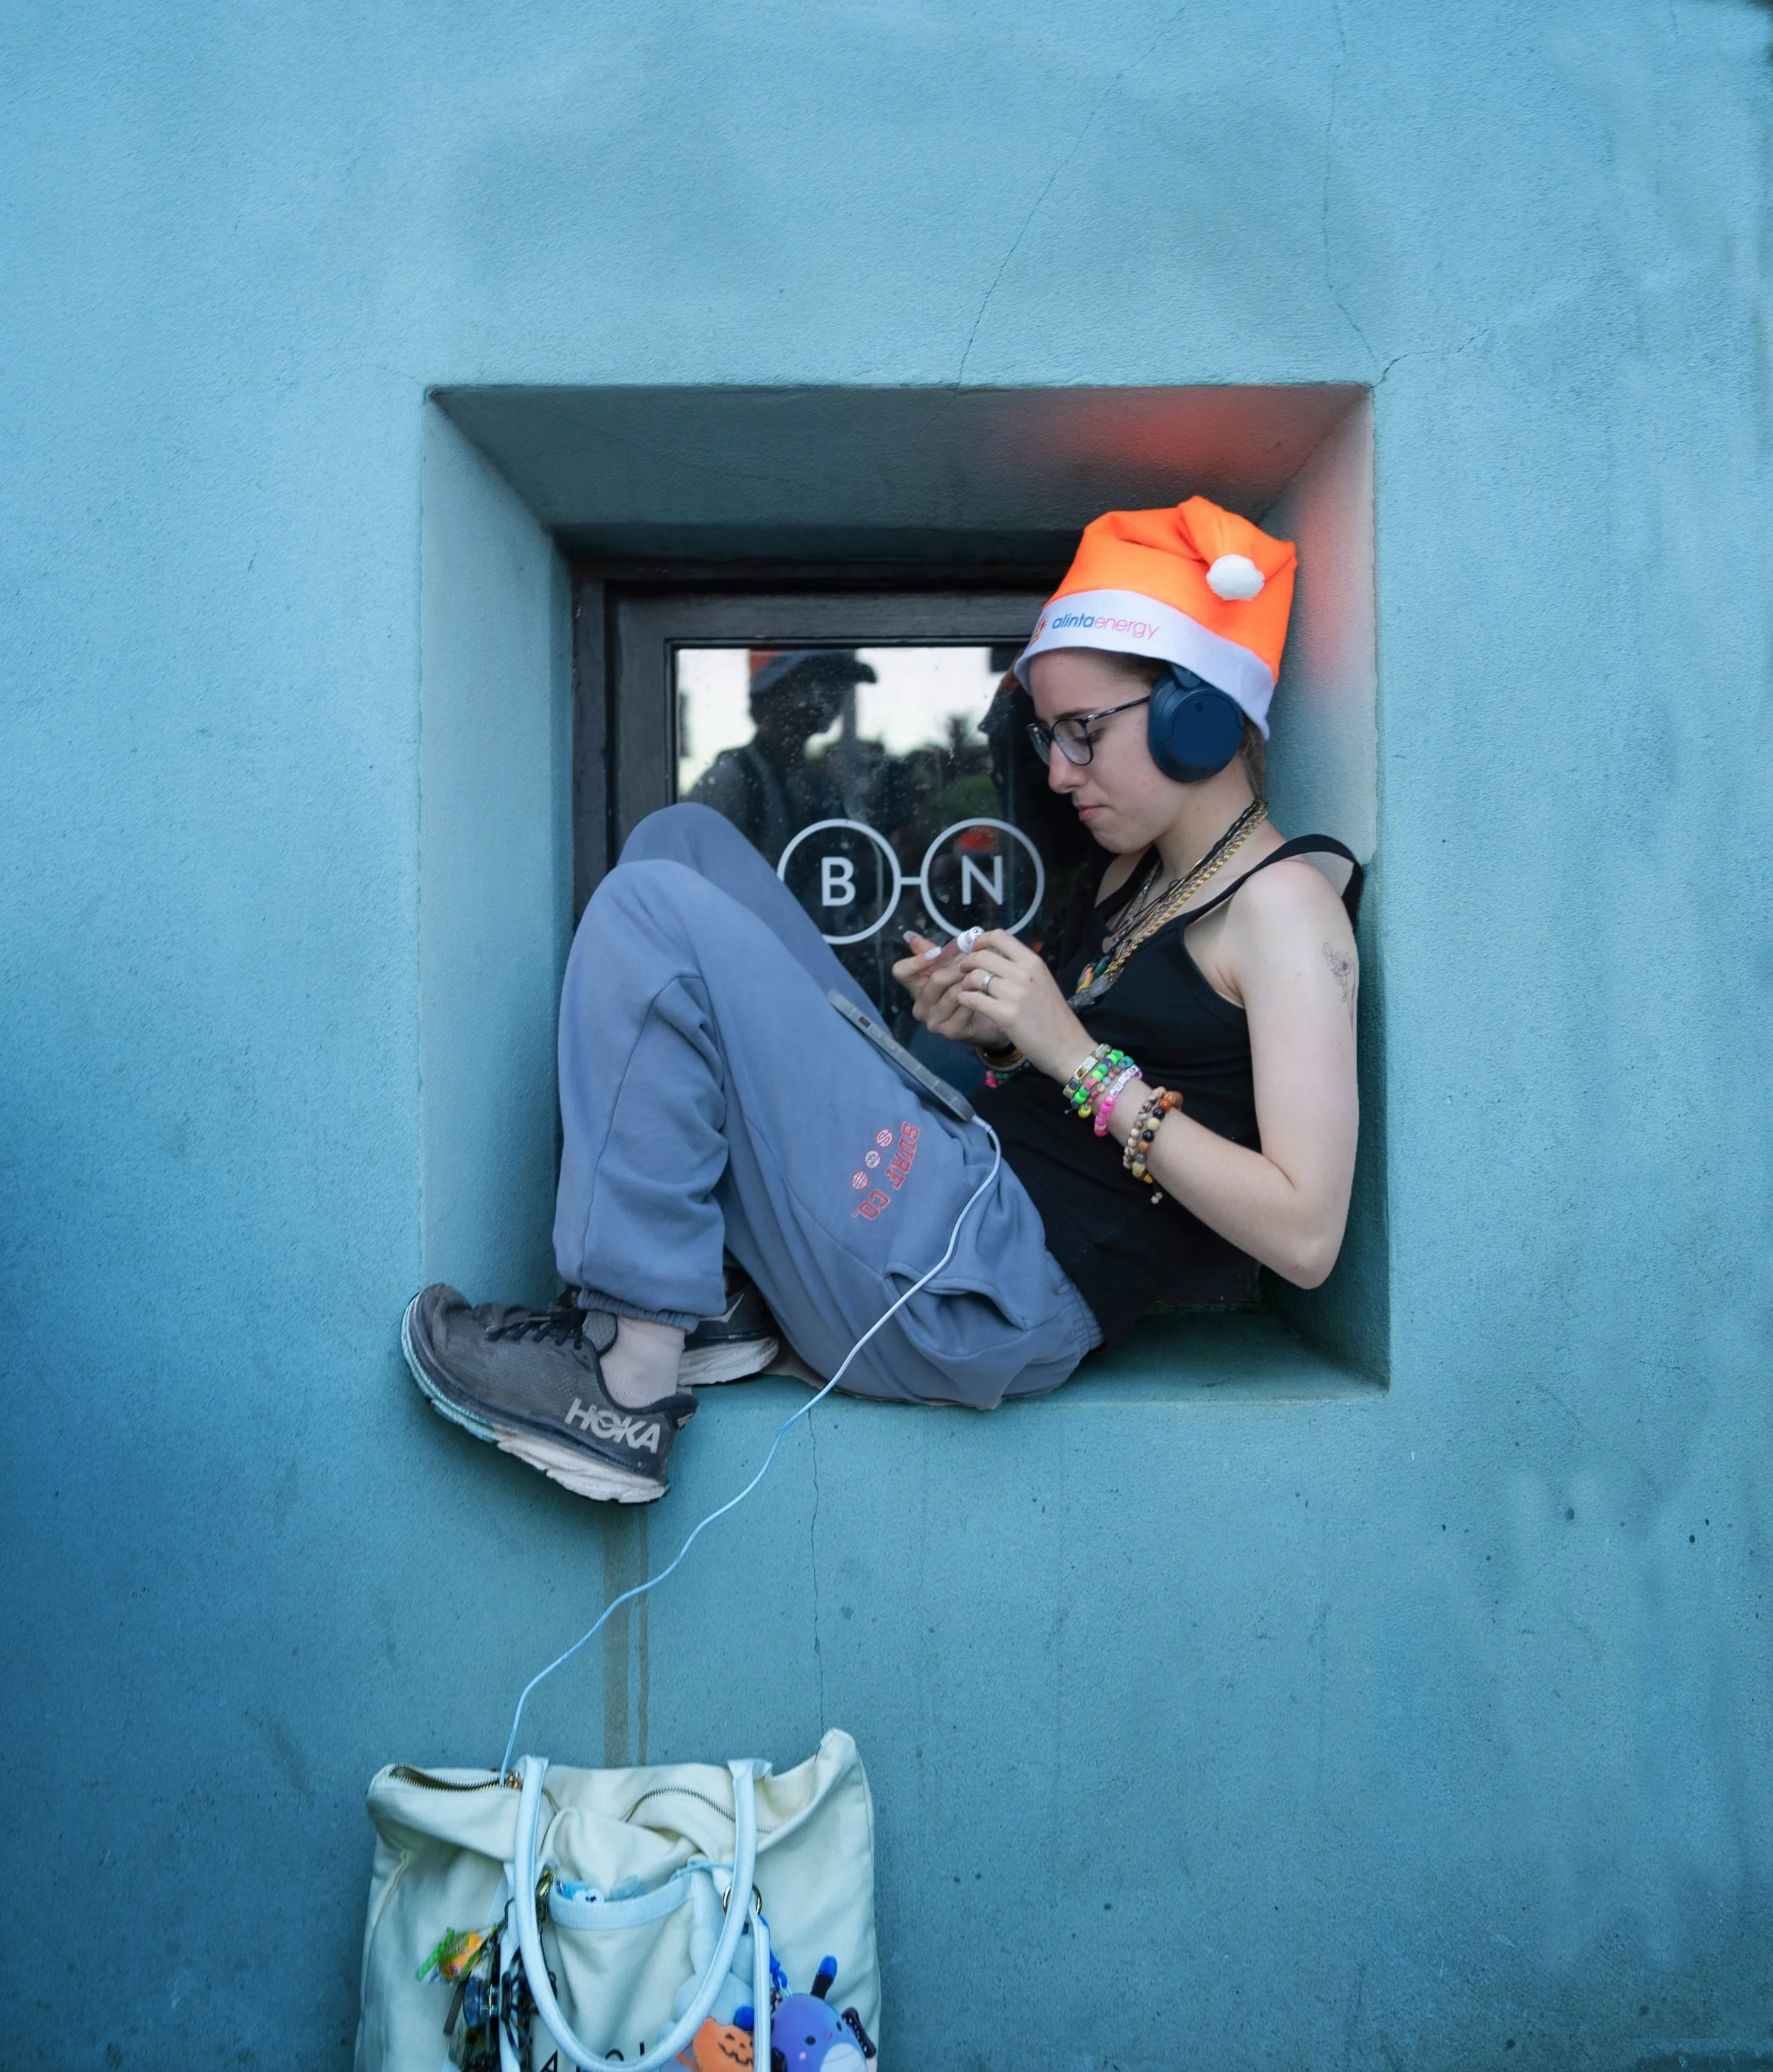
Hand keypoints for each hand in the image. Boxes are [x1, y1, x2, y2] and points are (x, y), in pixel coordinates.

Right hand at [893, 933, 1000, 1047]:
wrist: (989, 1015)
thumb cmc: (967, 987)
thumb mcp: (951, 967)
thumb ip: (935, 953)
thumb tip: (912, 938)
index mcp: (916, 987)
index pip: (901, 971)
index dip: (916, 961)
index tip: (937, 953)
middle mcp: (920, 1006)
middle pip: (934, 980)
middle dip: (957, 967)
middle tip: (975, 958)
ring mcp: (934, 1021)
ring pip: (952, 994)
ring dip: (970, 981)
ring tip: (983, 972)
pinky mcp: (951, 1031)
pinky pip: (965, 1006)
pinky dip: (977, 996)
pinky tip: (986, 990)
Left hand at [949, 931, 1096, 1081]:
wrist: (1067, 1046)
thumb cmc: (1053, 1016)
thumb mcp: (1042, 982)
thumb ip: (1021, 968)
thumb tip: (994, 957)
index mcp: (1033, 962)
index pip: (999, 936)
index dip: (980, 940)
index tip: (973, 949)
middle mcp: (1024, 973)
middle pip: (981, 956)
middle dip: (966, 963)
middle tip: (963, 972)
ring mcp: (1014, 994)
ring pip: (974, 977)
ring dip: (964, 983)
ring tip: (966, 990)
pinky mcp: (1005, 1014)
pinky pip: (973, 999)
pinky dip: (965, 999)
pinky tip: (966, 1003)